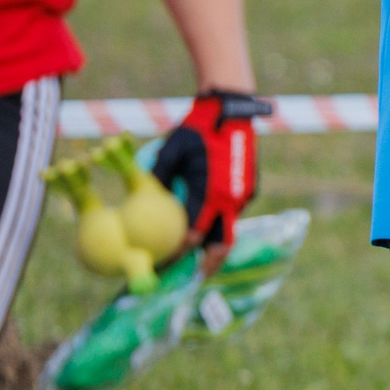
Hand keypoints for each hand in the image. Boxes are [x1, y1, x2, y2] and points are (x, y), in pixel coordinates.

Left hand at [151, 89, 271, 270]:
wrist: (231, 111)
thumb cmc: (198, 129)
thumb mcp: (171, 151)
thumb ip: (158, 178)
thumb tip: (140, 200)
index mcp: (212, 192)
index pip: (194, 233)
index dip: (179, 253)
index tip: (164, 265)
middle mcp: (232, 199)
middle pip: (222, 243)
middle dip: (209, 264)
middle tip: (193, 279)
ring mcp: (244, 195)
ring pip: (228, 228)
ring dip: (214, 244)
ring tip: (199, 258)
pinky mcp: (250, 189)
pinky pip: (233, 211)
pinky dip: (220, 221)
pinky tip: (207, 222)